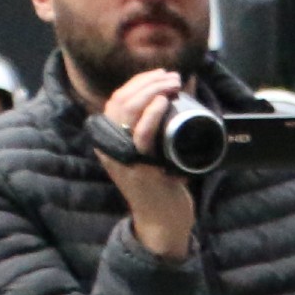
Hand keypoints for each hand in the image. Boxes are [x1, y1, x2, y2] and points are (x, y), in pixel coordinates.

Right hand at [93, 69, 200, 260]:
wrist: (162, 221)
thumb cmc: (164, 184)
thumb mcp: (156, 151)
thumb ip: (160, 125)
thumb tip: (184, 90)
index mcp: (111, 140)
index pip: (117, 99)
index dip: (138, 82)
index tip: (161, 74)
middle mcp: (110, 146)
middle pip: (120, 101)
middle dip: (147, 82)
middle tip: (171, 76)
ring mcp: (122, 157)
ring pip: (126, 112)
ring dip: (151, 92)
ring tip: (171, 84)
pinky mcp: (138, 168)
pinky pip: (141, 136)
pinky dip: (151, 115)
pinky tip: (163, 102)